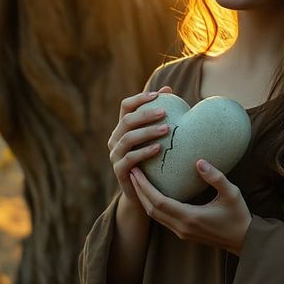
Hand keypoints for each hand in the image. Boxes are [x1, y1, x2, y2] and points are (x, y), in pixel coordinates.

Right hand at [107, 86, 174, 212]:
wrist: (143, 194)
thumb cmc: (152, 162)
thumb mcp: (153, 139)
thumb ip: (158, 117)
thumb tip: (169, 89)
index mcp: (122, 128)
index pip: (126, 106)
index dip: (140, 98)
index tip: (158, 95)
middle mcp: (115, 139)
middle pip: (127, 120)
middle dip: (146, 114)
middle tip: (164, 112)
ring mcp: (115, 155)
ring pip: (128, 138)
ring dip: (147, 132)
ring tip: (166, 129)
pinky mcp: (119, 170)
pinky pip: (130, 158)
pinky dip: (144, 152)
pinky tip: (159, 148)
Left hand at [129, 159, 250, 253]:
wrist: (245, 241)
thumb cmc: (239, 216)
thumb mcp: (232, 194)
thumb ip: (216, 177)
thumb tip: (199, 161)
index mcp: (190, 218)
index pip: (159, 202)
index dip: (144, 186)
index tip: (136, 170)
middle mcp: (182, 227)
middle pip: (151, 209)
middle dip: (139, 190)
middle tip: (131, 170)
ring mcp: (181, 232)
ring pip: (154, 215)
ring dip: (143, 197)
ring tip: (137, 178)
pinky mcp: (183, 233)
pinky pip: (161, 218)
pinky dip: (152, 204)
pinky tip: (151, 191)